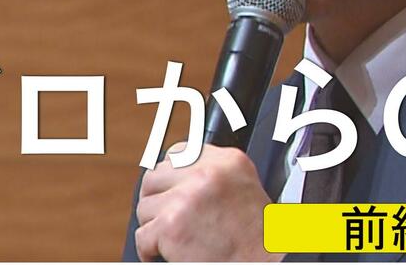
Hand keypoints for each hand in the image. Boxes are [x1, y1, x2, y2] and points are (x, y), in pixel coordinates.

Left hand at [134, 143, 282, 261]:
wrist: (262, 263)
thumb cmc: (256, 235)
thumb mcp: (243, 186)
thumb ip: (214, 173)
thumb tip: (177, 169)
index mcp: (227, 160)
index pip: (178, 153)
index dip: (171, 176)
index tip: (172, 189)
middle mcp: (206, 173)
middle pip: (155, 176)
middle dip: (157, 199)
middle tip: (168, 216)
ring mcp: (186, 198)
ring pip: (145, 207)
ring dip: (155, 225)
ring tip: (176, 237)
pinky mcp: (171, 226)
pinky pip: (142, 235)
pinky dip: (150, 249)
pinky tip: (167, 252)